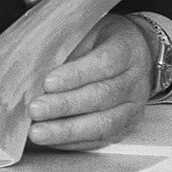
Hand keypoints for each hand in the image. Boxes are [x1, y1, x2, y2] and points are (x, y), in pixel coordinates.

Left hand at [27, 14, 152, 149]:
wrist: (137, 53)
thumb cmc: (104, 40)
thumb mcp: (88, 29)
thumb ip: (68, 46)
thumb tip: (35, 69)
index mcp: (127, 50)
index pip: (104, 63)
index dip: (76, 74)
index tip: (47, 82)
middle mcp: (134, 81)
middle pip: (102, 96)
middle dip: (65, 105)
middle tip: (36, 109)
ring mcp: (133, 107)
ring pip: (103, 123)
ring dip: (67, 130)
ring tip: (39, 132)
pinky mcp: (126, 127)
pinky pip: (100, 139)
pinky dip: (73, 142)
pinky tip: (52, 140)